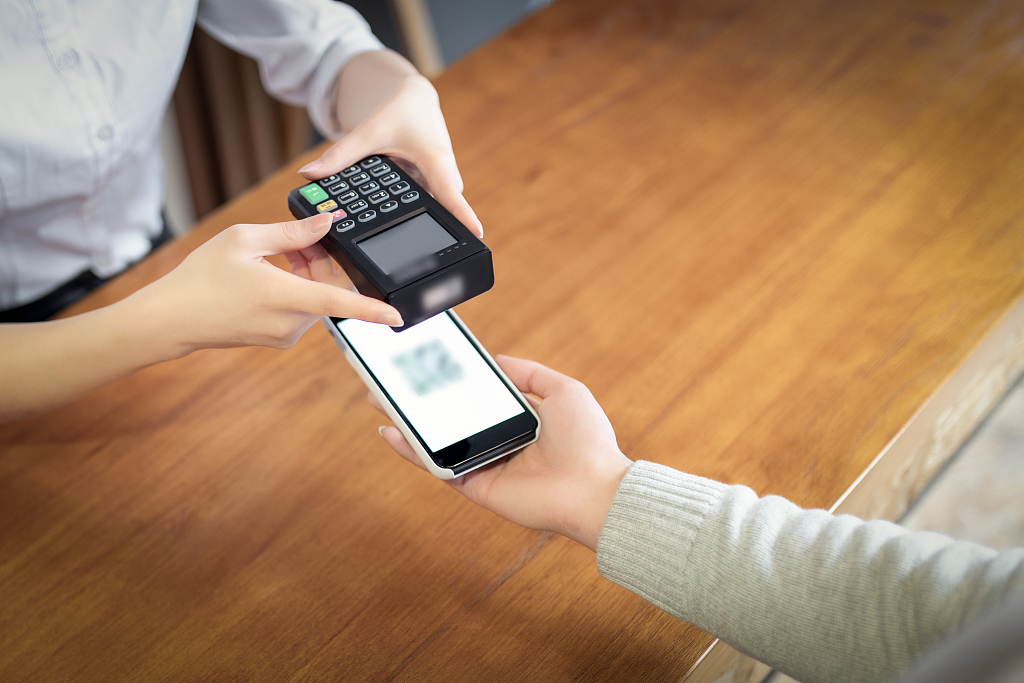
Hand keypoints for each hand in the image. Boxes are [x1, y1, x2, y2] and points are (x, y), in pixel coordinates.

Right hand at [137, 213, 401, 354]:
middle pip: (328, 290)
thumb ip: (292, 233)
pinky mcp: (278, 339)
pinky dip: (295, 289)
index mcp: (285, 297)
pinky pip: (300, 309)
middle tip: (299, 239)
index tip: (398, 316)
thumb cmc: (200, 278)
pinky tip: (272, 274)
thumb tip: (328, 222)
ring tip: (277, 254)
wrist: (170, 320)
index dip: (373, 311)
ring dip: (307, 274)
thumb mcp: (244, 241)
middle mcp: (290, 323)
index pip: (340, 305)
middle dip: (322, 262)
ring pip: (315, 299)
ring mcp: (285, 335)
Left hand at [298, 50, 482, 236]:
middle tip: (411, 251)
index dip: (464, 215)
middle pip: (441, 207)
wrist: (415, 98)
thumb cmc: (399, 111)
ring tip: (395, 238)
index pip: (451, 193)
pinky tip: (390, 216)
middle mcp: (443, 173)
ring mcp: (439, 181)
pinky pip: (425, 202)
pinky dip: (410, 208)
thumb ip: (340, 154)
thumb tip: (309, 174)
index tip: (476, 234)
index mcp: (435, 159)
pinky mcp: (433, 184)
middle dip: (429, 227)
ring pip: (433, 206)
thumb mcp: (367, 131)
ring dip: (417, 218)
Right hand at [373, 355, 632, 550]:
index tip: (428, 362)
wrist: (594, 487)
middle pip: (452, 419)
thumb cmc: (587, 440)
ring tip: (380, 400)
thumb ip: (529, 373)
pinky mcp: (476, 487)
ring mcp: (486, 465)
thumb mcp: (564, 390)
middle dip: (421, 401)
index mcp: (520, 420)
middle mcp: (500, 442)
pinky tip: (392, 433)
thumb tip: (498, 359)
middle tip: (394, 380)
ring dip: (407, 423)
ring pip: (439, 442)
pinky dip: (413, 453)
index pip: (479, 398)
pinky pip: (439, 468)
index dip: (452, 381)